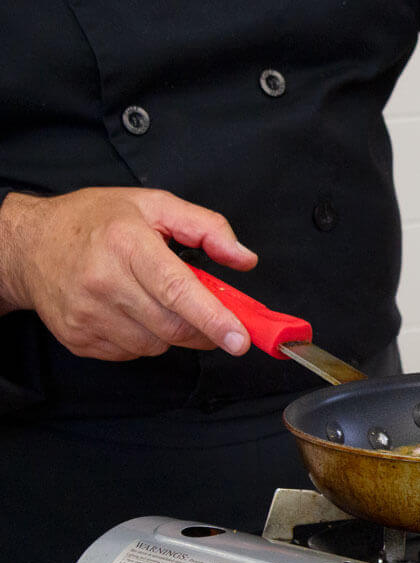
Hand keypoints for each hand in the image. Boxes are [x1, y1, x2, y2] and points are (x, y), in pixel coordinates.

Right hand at [0, 187, 257, 359]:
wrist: (29, 245)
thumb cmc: (96, 221)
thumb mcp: (155, 206)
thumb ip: (207, 227)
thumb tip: (244, 258)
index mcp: (127, 243)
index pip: (177, 290)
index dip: (213, 318)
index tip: (238, 338)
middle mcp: (103, 282)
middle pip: (172, 326)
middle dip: (204, 329)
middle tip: (213, 316)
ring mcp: (87, 315)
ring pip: (155, 345)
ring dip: (172, 332)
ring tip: (157, 301)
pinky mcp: (79, 339)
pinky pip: (132, 353)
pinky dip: (145, 338)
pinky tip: (133, 312)